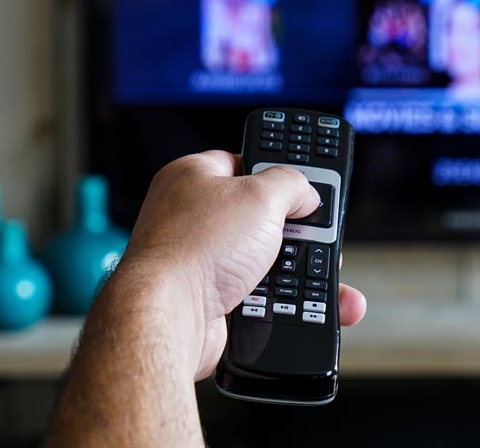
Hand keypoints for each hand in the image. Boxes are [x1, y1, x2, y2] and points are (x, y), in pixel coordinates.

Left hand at [120, 150, 366, 380]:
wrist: (170, 317)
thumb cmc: (195, 250)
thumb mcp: (262, 196)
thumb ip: (291, 183)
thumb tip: (304, 192)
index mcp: (192, 177)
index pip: (243, 162)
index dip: (275, 173)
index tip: (302, 185)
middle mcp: (189, 216)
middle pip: (256, 214)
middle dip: (289, 229)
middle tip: (309, 234)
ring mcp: (196, 257)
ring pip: (257, 257)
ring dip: (287, 268)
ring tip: (305, 272)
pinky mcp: (206, 295)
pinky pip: (251, 292)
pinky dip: (272, 297)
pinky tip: (285, 299)